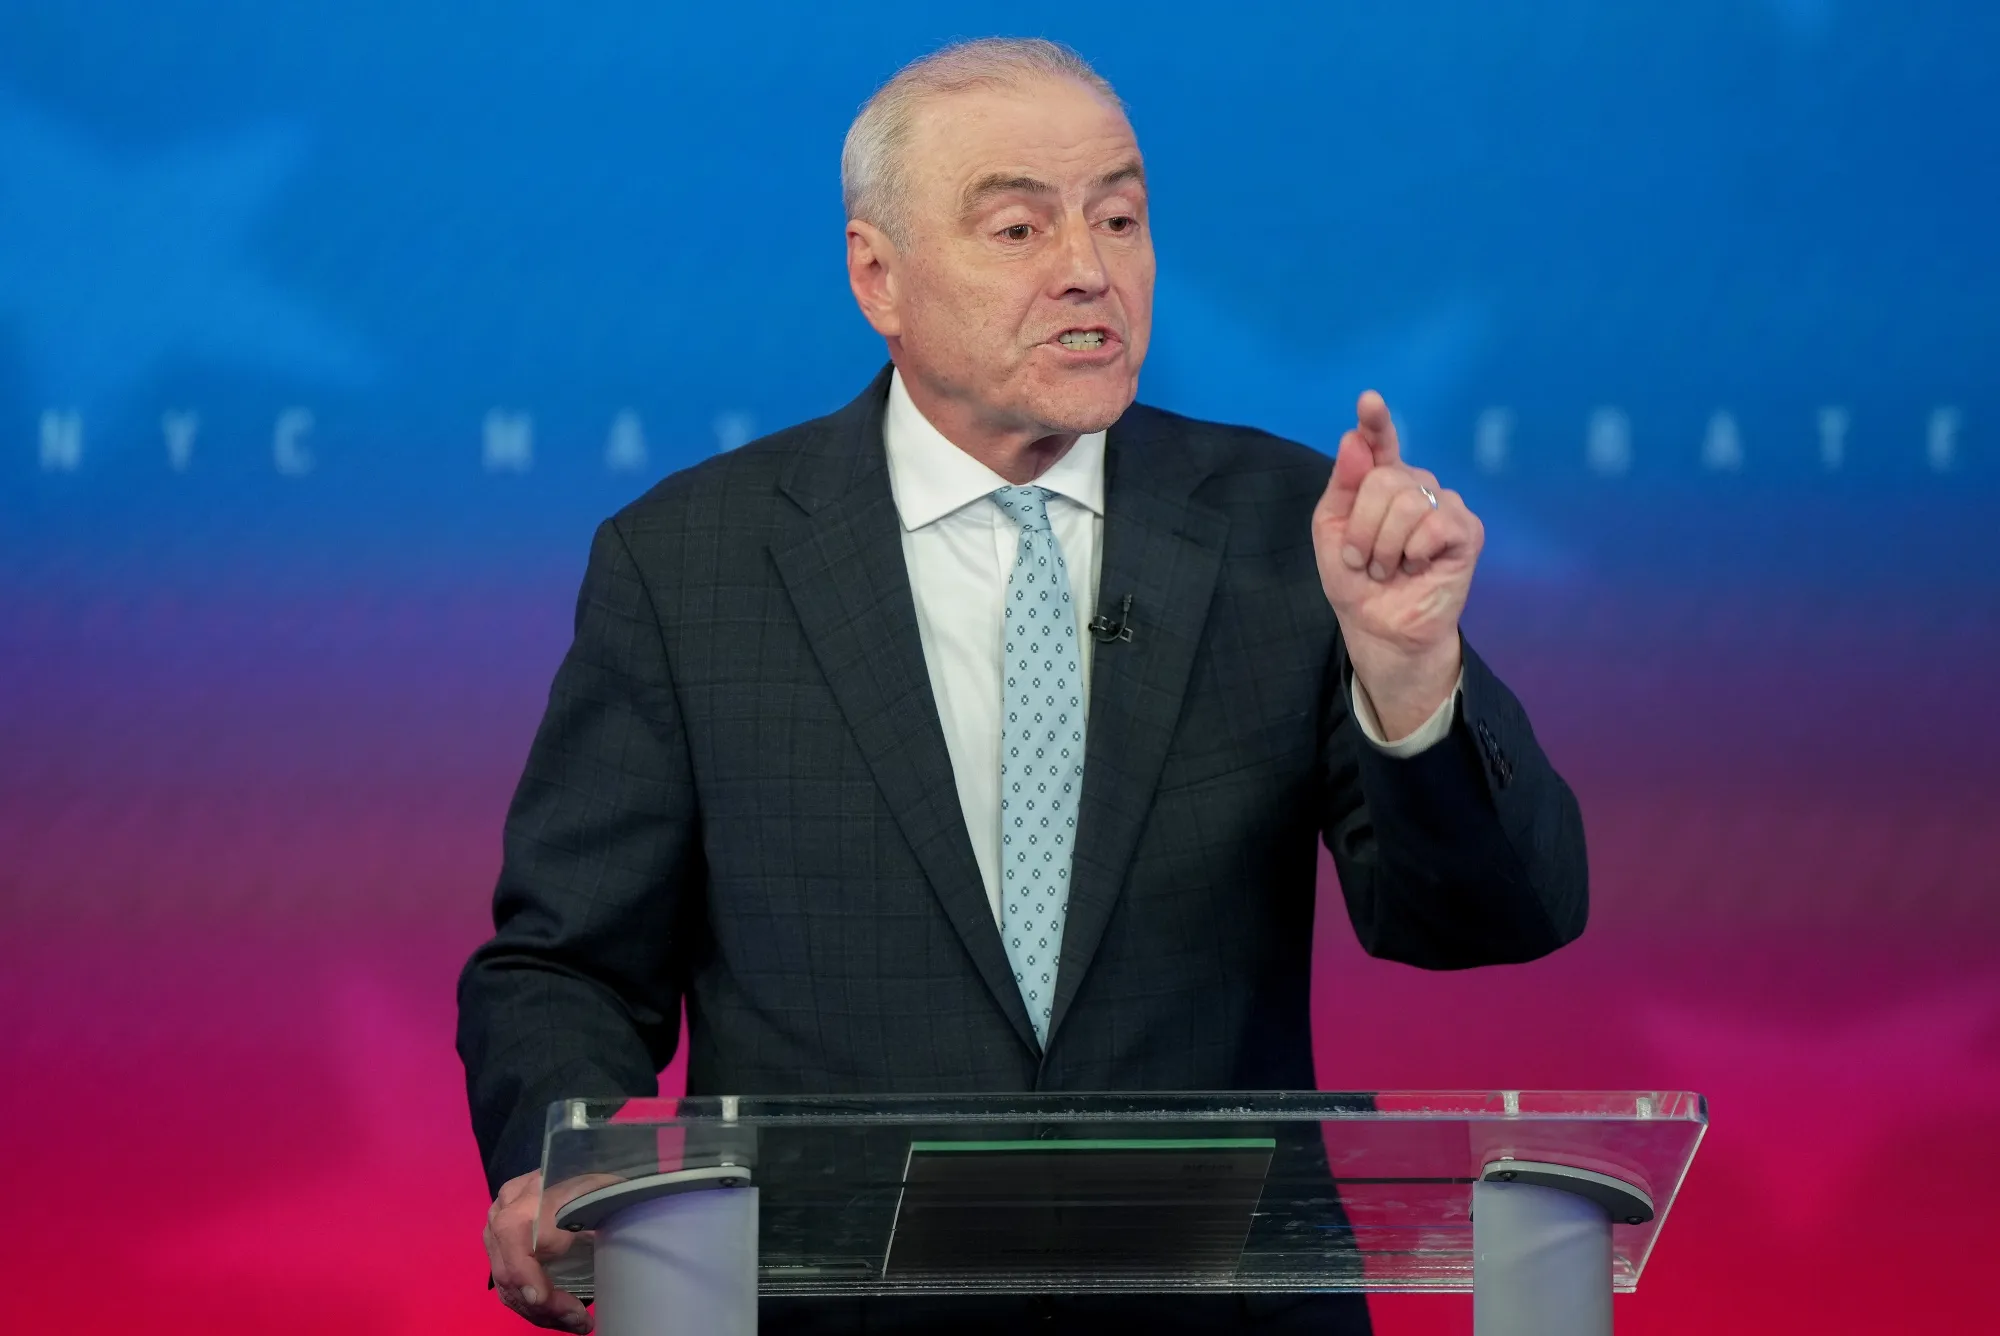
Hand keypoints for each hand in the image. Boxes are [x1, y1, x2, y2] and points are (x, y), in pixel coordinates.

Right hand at [485, 1169, 617, 1331]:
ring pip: (508, 1288)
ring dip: (542, 1314)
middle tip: (581, 1321)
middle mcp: (502, 1214)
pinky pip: (510, 1290)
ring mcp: (496, 1236)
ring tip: (577, 1323)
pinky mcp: (502, 1254)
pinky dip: (535, 1309)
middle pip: (509, 1271)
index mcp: (526, 1193)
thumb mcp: (600, 1191)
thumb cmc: (597, 1186)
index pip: (513, 1234)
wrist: (585, 1183)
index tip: (543, 1299)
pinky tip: (560, 1315)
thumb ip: (585, 1212)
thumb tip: (572, 1243)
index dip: (524, 1271)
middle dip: (545, 1305)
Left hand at [1311, 390, 1482, 737]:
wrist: (1380, 627)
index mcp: (1379, 482)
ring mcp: (1444, 505)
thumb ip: (1343, 486)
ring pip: (1407, 502)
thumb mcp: (1331, 532)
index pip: (1379, 443)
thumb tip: (1354, 439)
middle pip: (1385, 480)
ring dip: (1384, 546)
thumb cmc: (1356, 580)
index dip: (1376, 422)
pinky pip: (1435, 525)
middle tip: (1362, 560)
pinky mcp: (1466, 531)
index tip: (1369, 400)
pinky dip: (1413, 552)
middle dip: (1362, 528)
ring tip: (1387, 569)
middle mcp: (1415, 485)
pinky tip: (1415, 567)